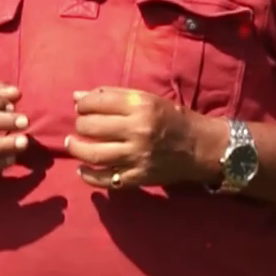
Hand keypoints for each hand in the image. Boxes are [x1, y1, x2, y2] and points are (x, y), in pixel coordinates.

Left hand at [65, 87, 220, 189]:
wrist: (203, 147)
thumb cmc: (174, 118)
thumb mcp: (148, 99)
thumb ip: (113, 96)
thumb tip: (76, 97)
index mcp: (141, 106)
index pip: (97, 102)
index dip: (82, 105)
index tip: (82, 108)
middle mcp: (138, 130)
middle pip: (90, 127)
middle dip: (80, 125)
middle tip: (81, 126)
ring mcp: (137, 156)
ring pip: (92, 154)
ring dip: (76, 149)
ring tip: (72, 144)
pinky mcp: (138, 177)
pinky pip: (105, 179)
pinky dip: (88, 176)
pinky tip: (82, 169)